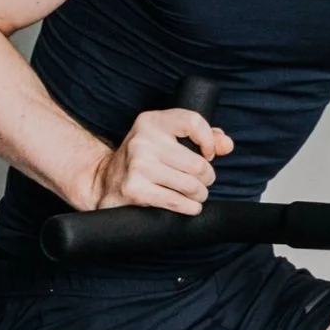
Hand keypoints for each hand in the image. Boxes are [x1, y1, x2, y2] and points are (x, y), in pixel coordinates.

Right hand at [82, 107, 234, 214]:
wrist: (103, 182)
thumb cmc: (143, 160)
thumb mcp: (166, 140)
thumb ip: (201, 137)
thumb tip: (226, 144)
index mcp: (151, 122)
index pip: (193, 122)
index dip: (209, 141)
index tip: (208, 154)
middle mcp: (143, 141)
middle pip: (197, 164)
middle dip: (207, 178)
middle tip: (201, 182)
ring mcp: (138, 166)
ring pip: (191, 185)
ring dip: (199, 195)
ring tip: (194, 194)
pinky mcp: (135, 189)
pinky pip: (177, 201)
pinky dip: (189, 207)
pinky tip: (188, 205)